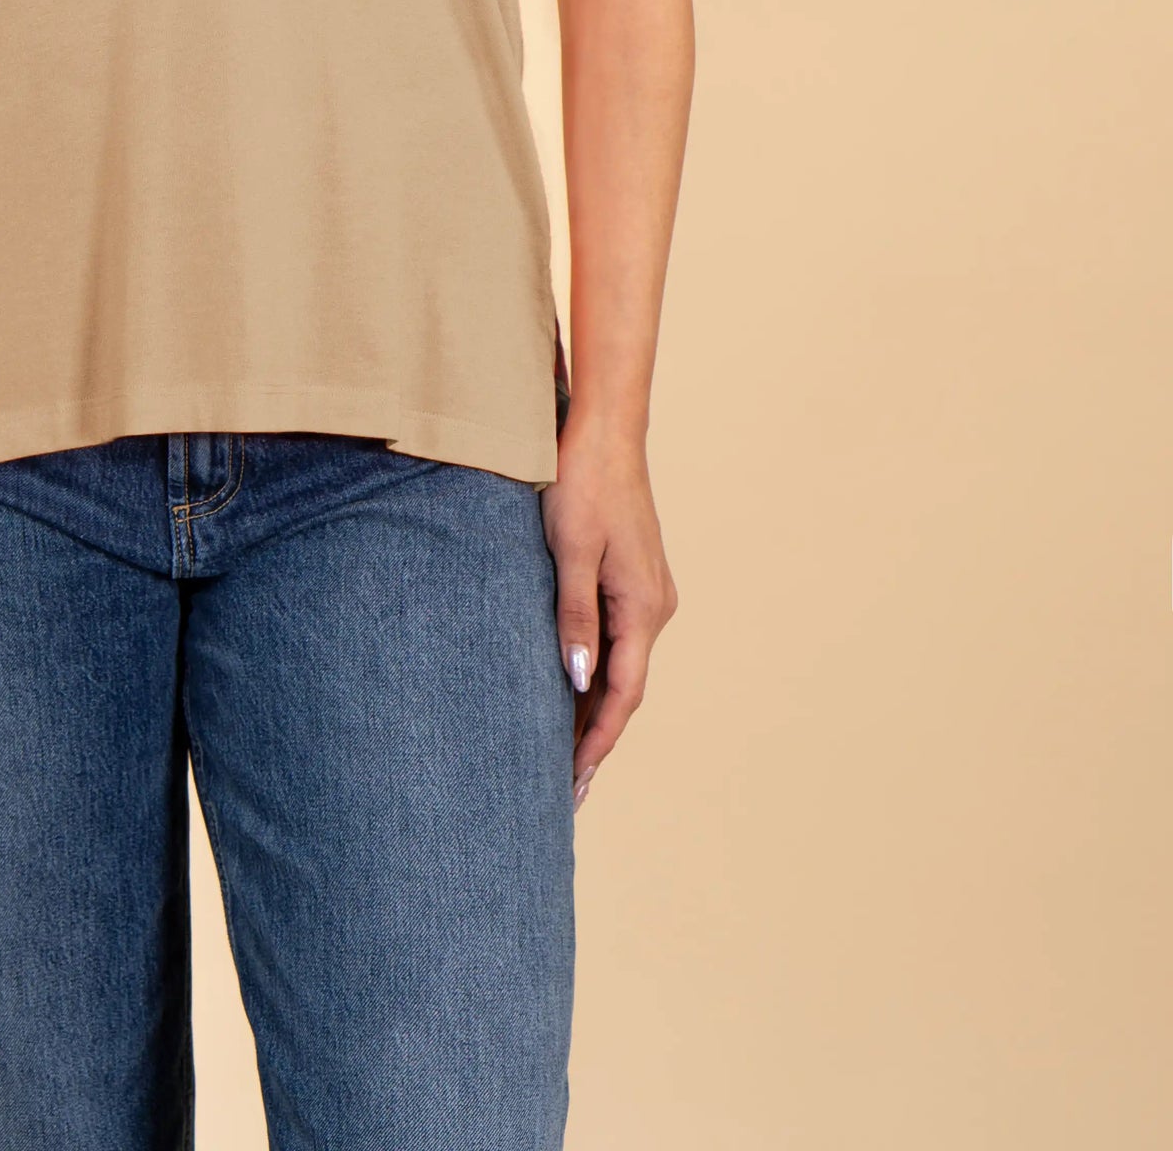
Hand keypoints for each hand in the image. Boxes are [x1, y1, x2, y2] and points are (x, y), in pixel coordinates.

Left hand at [540, 410, 678, 807]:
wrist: (604, 429)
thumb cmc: (582, 482)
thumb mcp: (570, 550)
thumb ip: (575, 616)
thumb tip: (580, 681)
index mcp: (643, 607)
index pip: (624, 696)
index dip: (598, 744)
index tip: (573, 785)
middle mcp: (656, 606)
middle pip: (626, 687)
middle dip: (596, 737)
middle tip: (561, 786)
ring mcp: (649, 591)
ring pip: (623, 663)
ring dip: (595, 705)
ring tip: (560, 748)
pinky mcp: (636, 577)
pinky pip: (620, 638)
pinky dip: (598, 669)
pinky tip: (573, 684)